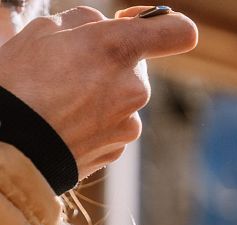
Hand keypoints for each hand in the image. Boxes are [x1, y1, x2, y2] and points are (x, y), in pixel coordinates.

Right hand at [0, 5, 196, 178]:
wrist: (13, 146)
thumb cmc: (21, 81)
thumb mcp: (46, 29)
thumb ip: (88, 22)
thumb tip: (110, 27)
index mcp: (118, 48)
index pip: (179, 32)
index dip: (166, 25)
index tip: (140, 24)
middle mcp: (134, 87)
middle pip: (135, 65)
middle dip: (109, 62)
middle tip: (69, 67)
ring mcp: (130, 122)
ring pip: (123, 96)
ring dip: (100, 93)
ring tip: (60, 99)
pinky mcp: (120, 148)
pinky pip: (113, 124)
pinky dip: (94, 121)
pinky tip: (65, 122)